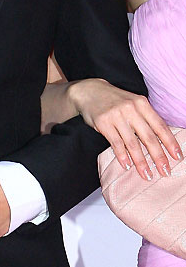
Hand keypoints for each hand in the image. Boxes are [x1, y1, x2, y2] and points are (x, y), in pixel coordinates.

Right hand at [67, 78, 182, 179]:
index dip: (170, 143)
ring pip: (132, 143)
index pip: (160, 126)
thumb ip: (146, 118)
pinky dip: (122, 156)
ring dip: (141, 161)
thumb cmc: (115, 101)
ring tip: (147, 174)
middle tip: (165, 171)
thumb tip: (162, 141)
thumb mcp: (133, 104)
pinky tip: (127, 166)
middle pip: (148, 137)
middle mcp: (131, 109)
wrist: (90, 91)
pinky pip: (115, 143)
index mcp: (142, 104)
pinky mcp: (103, 122)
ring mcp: (116, 115)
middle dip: (158, 156)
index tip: (178, 157)